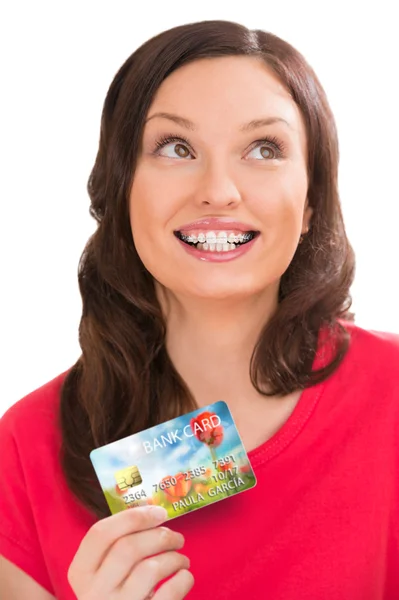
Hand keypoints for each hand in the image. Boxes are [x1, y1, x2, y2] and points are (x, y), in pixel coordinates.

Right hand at [68, 505, 193, 598]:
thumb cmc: (118, 594)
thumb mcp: (105, 572)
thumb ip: (119, 543)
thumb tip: (152, 509)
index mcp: (81, 572)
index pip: (101, 533)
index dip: (133, 517)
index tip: (160, 512)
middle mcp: (94, 592)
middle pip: (128, 548)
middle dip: (160, 536)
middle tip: (178, 538)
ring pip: (150, 569)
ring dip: (174, 558)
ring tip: (181, 560)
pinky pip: (168, 593)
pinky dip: (182, 579)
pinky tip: (184, 576)